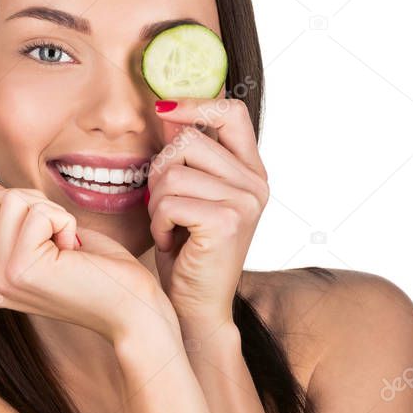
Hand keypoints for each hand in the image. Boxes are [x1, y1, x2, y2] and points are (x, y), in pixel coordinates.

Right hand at [0, 171, 177, 344]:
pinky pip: (34, 212)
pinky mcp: (21, 269)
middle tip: (54, 231)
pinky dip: (62, 220)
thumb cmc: (97, 271)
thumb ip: (6, 217)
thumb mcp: (43, 238)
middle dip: (25, 199)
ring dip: (47, 209)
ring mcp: (1, 279)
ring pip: (6, 200)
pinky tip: (74, 249)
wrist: (131, 310)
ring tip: (65, 242)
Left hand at [146, 99, 269, 326]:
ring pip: (173, 171)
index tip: (163, 112)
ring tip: (169, 226)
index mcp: (252, 172)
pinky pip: (170, 200)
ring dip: (156, 201)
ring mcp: (245, 202)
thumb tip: (166, 108)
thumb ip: (187, 154)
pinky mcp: (227, 222)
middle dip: (160, 170)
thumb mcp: (191, 194)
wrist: (195, 307)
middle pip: (188, 139)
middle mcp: (256, 183)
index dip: (194, 104)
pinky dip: (158, 223)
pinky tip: (170, 242)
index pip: (231, 111)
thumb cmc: (188, 251)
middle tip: (164, 205)